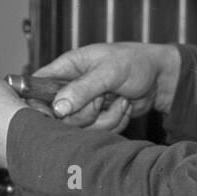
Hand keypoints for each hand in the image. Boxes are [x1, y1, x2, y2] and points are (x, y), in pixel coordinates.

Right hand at [33, 42, 180, 130]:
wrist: (160, 78)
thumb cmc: (135, 62)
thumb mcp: (109, 71)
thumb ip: (82, 88)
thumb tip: (58, 107)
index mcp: (66, 68)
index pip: (36, 87)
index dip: (38, 104)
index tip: (53, 114)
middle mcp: (70, 89)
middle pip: (58, 116)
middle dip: (85, 113)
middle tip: (102, 99)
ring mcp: (83, 106)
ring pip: (79, 128)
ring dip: (105, 118)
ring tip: (119, 100)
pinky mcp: (97, 119)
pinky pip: (98, 133)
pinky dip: (116, 122)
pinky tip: (124, 106)